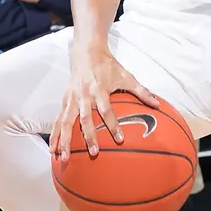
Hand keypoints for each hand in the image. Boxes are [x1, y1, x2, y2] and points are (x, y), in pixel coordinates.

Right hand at [54, 47, 159, 162]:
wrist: (86, 52)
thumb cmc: (108, 66)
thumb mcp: (126, 75)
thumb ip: (142, 91)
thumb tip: (158, 104)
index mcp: (99, 89)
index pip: (107, 110)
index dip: (113, 124)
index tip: (120, 139)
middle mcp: (84, 95)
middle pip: (85, 119)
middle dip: (89, 137)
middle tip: (94, 153)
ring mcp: (72, 99)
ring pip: (66, 122)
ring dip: (64, 140)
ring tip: (63, 158)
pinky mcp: (64, 100)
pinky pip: (57, 120)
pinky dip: (55, 134)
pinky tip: (52, 149)